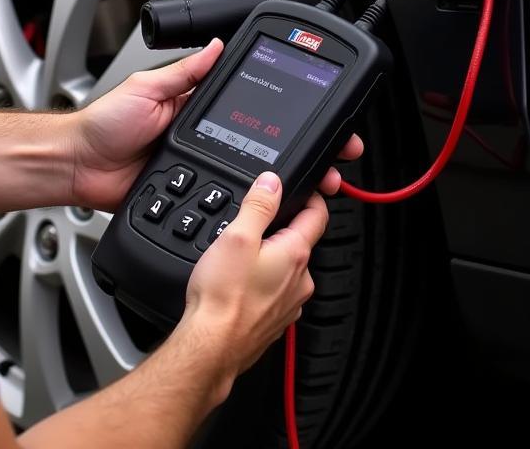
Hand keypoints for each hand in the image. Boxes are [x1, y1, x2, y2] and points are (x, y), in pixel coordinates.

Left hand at [70, 41, 363, 210]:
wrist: (79, 167)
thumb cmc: (104, 124)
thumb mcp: (146, 87)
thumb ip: (185, 71)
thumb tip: (217, 45)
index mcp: (198, 106)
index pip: (253, 102)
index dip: (287, 106)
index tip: (318, 108)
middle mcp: (207, 135)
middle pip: (267, 141)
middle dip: (307, 146)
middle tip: (339, 151)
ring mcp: (204, 166)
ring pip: (257, 175)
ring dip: (292, 178)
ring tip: (322, 179)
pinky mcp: (193, 193)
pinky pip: (231, 200)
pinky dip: (258, 204)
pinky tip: (282, 205)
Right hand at [180, 172, 327, 376]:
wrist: (210, 347)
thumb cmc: (223, 297)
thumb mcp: (237, 236)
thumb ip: (258, 205)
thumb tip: (272, 182)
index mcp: (296, 255)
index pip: (318, 215)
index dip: (311, 196)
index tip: (301, 188)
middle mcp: (300, 281)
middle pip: (300, 241)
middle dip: (280, 229)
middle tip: (253, 224)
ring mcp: (290, 304)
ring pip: (287, 268)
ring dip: (270, 258)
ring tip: (239, 258)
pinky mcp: (275, 320)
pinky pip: (275, 291)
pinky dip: (262, 283)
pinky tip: (238, 285)